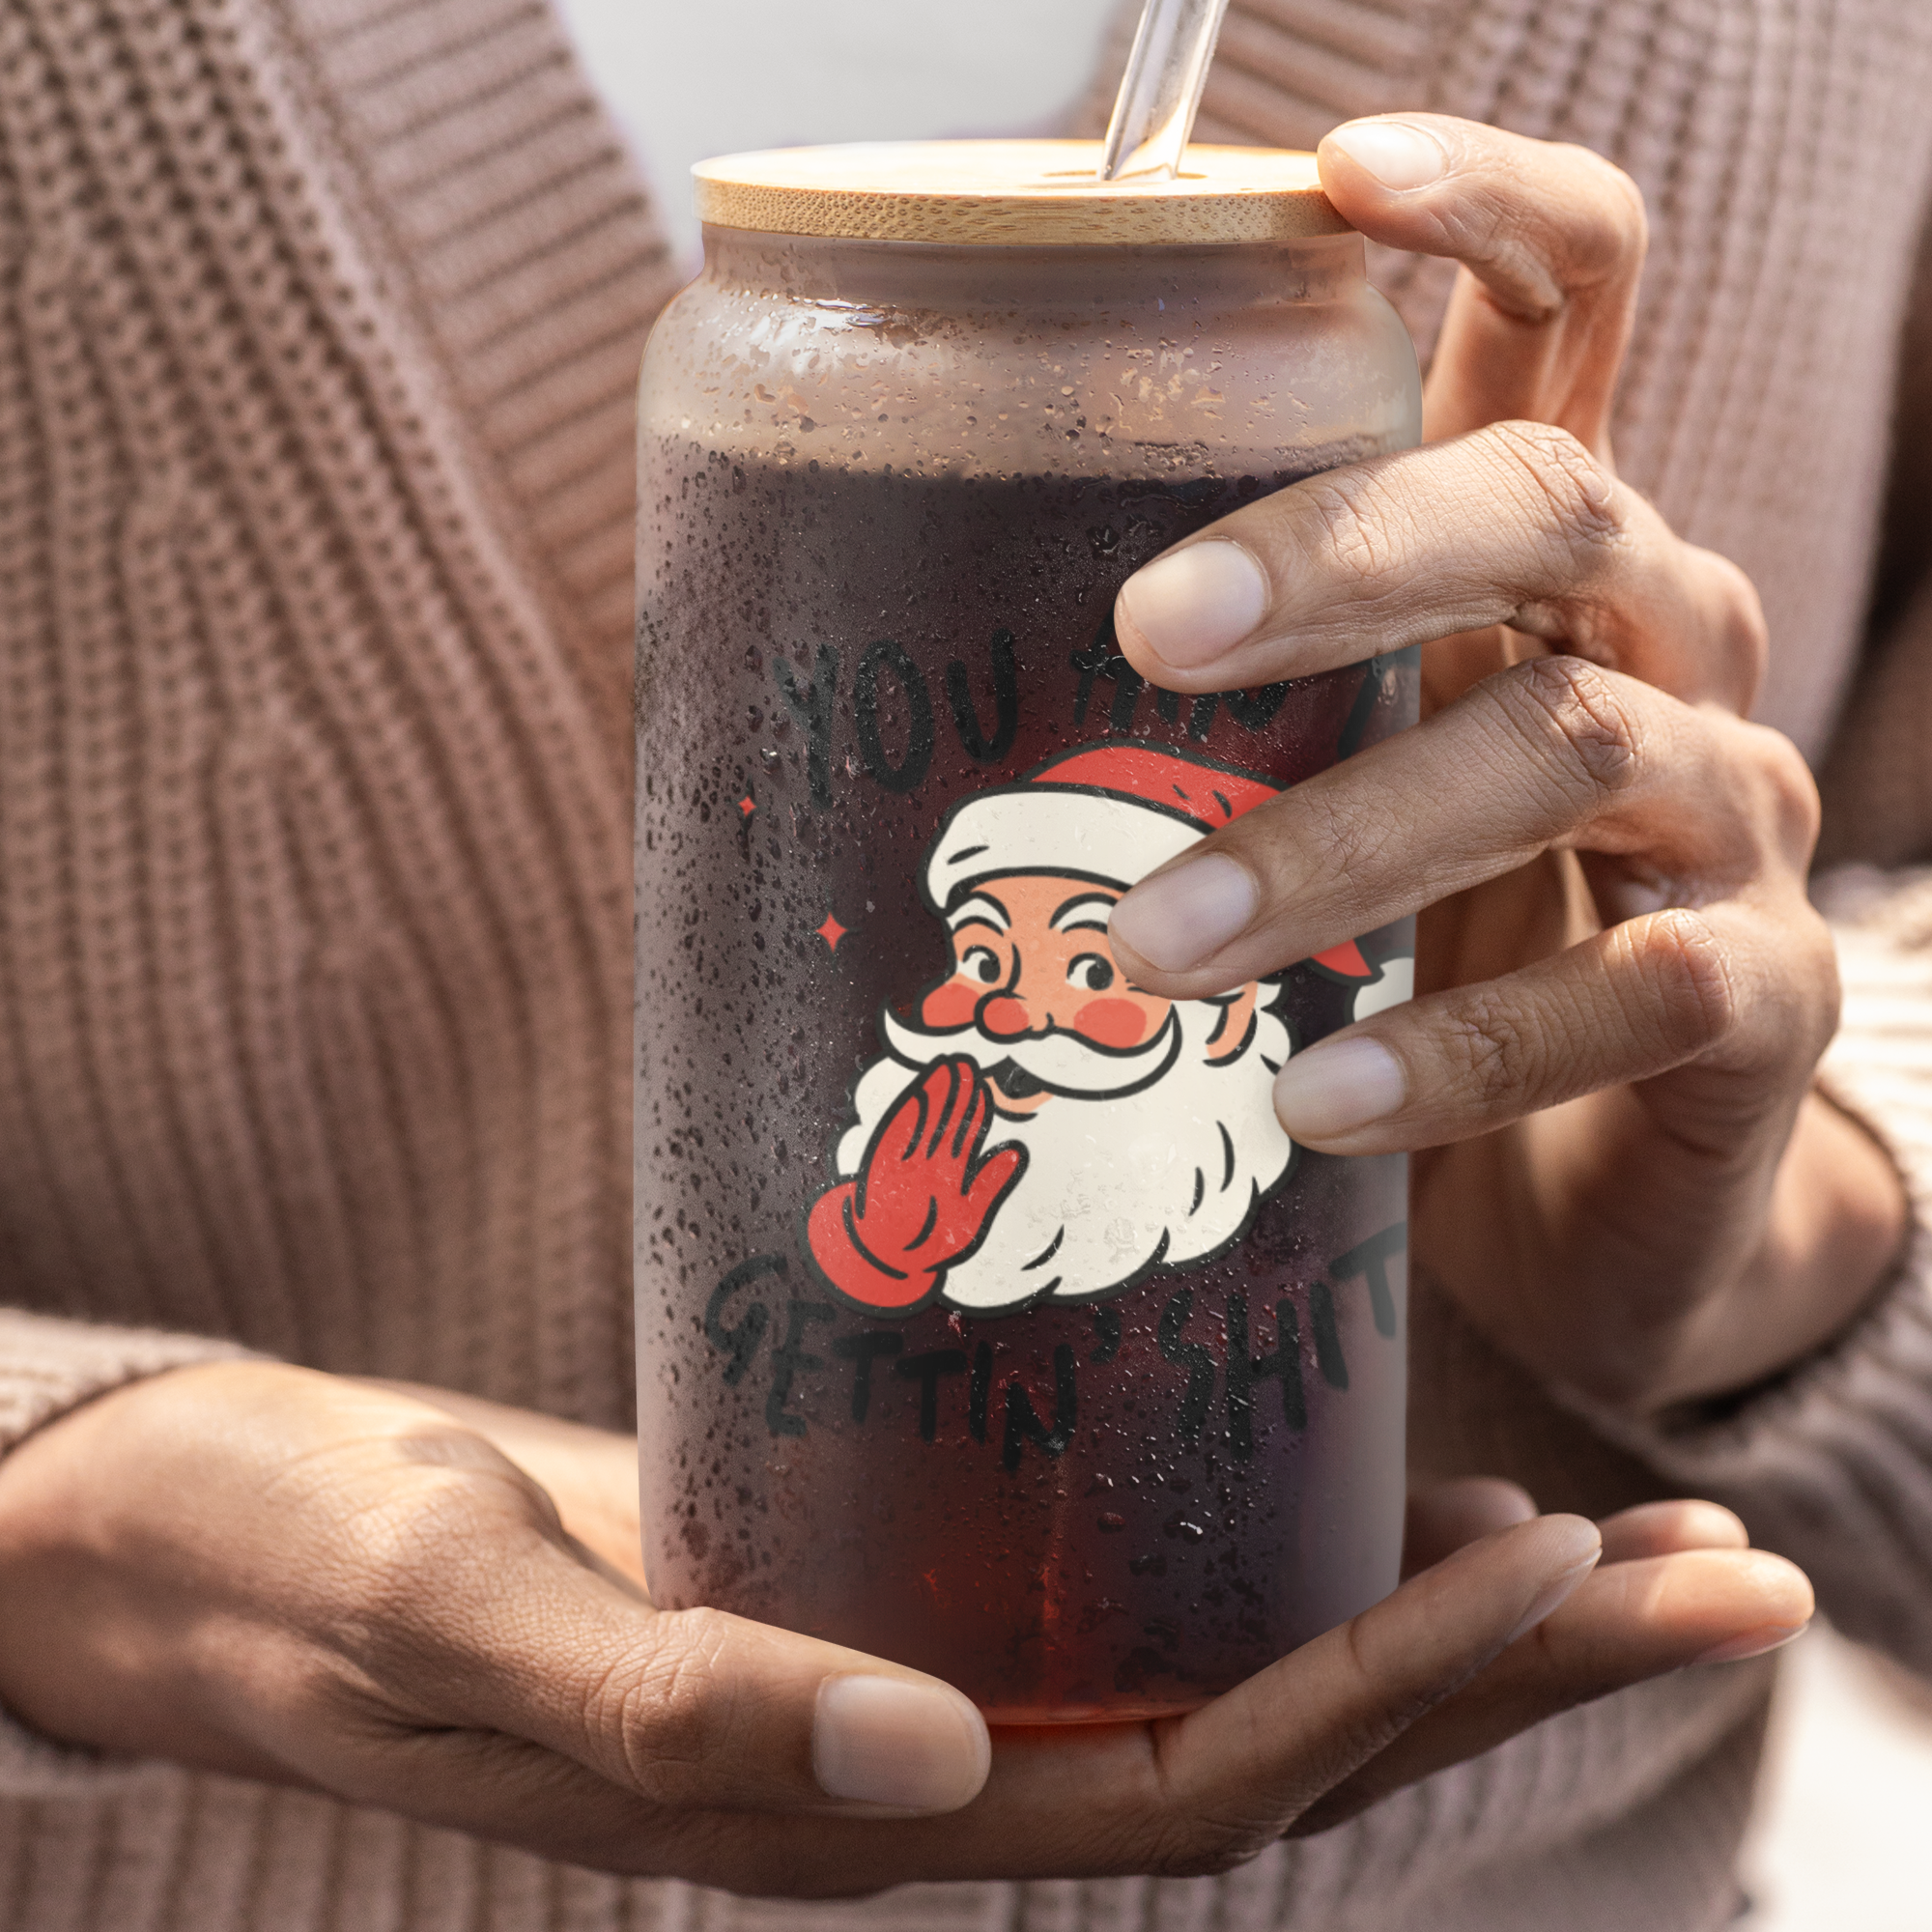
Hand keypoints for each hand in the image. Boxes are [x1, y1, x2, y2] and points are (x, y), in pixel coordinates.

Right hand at [0, 1363, 1807, 1889]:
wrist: (239, 1546)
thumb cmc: (308, 1582)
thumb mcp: (449, 1625)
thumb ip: (666, 1711)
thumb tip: (920, 1771)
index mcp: (844, 1815)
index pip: (1194, 1794)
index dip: (1417, 1708)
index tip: (1614, 1585)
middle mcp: (912, 1766)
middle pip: (1267, 1747)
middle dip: (1505, 1668)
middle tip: (1720, 1554)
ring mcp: (904, 1675)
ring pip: (1219, 1679)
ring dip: (1429, 1621)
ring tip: (1616, 1530)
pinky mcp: (873, 1575)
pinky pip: (1110, 1592)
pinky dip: (1268, 1548)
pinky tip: (1374, 1476)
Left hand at [807, 1058, 1024, 1311]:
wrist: (880, 1257)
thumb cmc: (928, 1241)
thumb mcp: (969, 1220)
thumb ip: (991, 1184)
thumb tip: (1015, 1151)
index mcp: (949, 1177)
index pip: (965, 1132)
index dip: (974, 1106)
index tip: (982, 1083)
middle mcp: (924, 1163)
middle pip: (943, 1118)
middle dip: (954, 1089)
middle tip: (964, 1063)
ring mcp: (901, 1159)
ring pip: (921, 1118)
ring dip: (933, 1091)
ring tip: (944, 1067)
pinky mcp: (880, 1158)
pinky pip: (897, 1127)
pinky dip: (908, 1107)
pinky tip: (916, 1091)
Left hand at [1107, 116, 1907, 1411]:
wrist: (1599, 1164)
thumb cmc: (1436, 936)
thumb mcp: (1345, 768)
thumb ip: (1237, 692)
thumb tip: (930, 662)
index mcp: (1549, 556)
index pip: (1572, 306)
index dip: (1488, 209)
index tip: (1337, 171)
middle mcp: (1667, 638)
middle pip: (1548, 506)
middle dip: (1344, 555)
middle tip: (1147, 634)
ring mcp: (1734, 810)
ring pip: (1570, 750)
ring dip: (1341, 844)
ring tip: (1152, 948)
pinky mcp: (1762, 994)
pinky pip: (1638, 993)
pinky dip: (1459, 1046)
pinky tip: (1314, 1100)